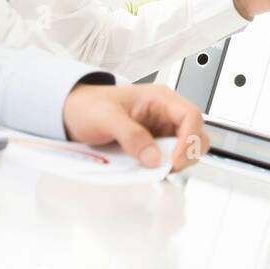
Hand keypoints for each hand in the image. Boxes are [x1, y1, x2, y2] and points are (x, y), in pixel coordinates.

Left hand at [62, 83, 208, 171]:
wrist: (72, 113)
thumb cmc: (89, 106)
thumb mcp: (106, 117)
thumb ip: (130, 135)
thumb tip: (153, 157)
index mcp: (161, 99)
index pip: (191, 116)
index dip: (189, 139)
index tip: (174, 159)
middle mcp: (166, 113)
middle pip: (196, 133)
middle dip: (189, 152)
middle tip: (170, 167)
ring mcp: (162, 129)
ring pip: (188, 147)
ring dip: (180, 160)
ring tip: (159, 169)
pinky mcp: (155, 144)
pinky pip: (171, 156)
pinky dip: (167, 166)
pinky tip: (152, 169)